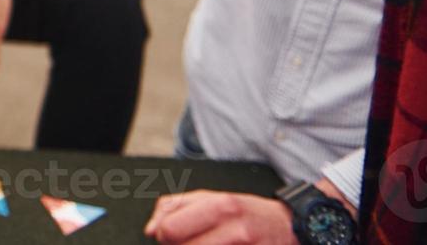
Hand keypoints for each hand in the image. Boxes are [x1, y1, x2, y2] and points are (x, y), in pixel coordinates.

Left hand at [145, 190, 294, 243]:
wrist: (288, 226)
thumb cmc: (244, 212)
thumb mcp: (210, 198)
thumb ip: (174, 207)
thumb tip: (150, 230)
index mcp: (219, 206)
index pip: (170, 230)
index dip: (163, 235)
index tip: (168, 235)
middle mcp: (236, 230)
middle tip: (186, 242)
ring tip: (204, 243)